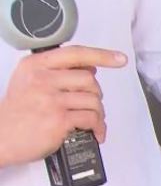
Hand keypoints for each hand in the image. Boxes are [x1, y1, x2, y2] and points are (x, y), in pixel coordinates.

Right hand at [0, 46, 126, 167]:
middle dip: (95, 94)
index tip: (119, 58)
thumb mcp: (28, 82)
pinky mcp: (58, 120)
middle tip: (90, 105)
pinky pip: (91, 119)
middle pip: (89, 79)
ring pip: (93, 100)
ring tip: (92, 120)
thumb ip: (56, 72)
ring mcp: (51, 100)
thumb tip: (90, 67)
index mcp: (35, 66)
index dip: (102, 55)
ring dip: (98, 113)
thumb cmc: (16, 113)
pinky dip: (98, 127)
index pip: (76, 53)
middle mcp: (42, 79)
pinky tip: (95, 132)